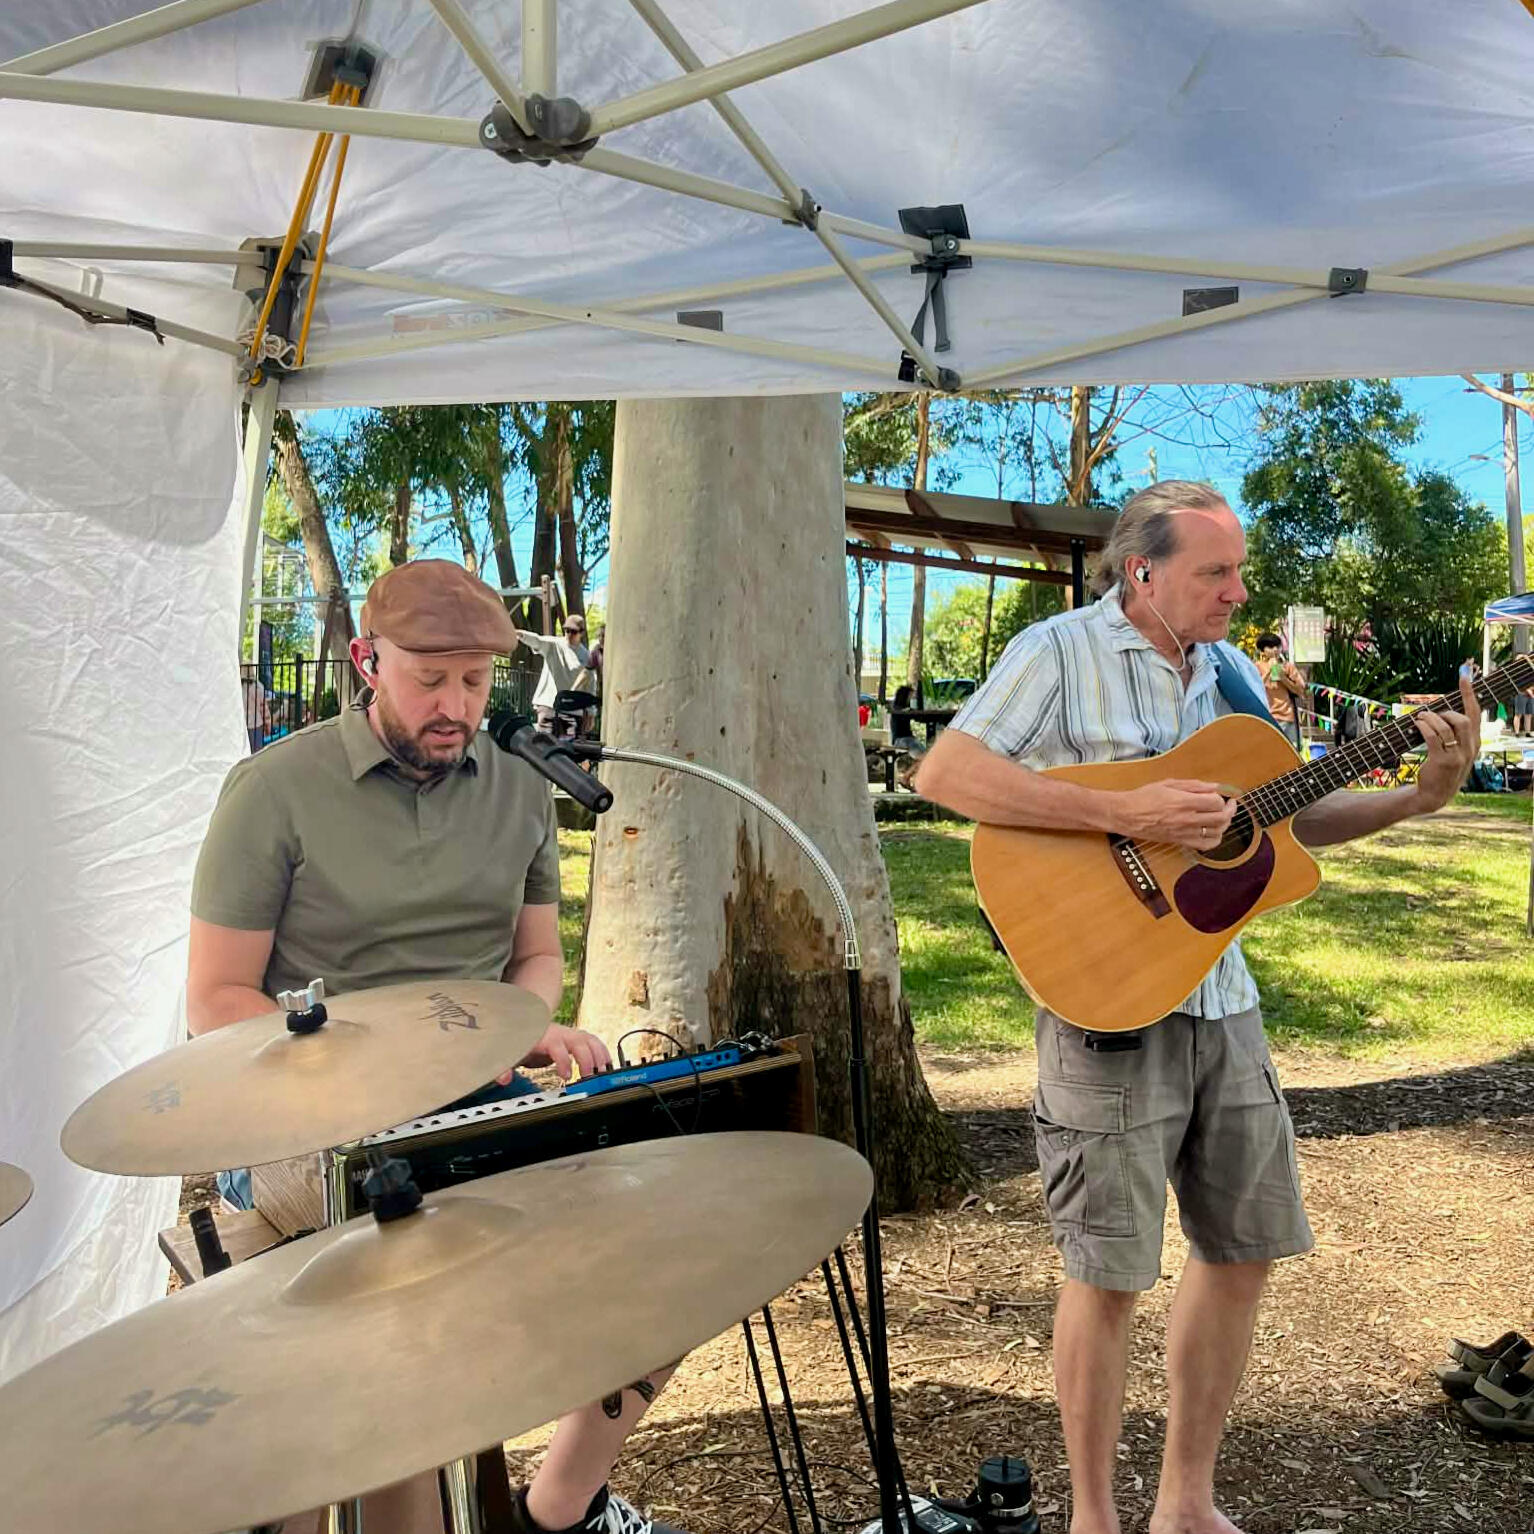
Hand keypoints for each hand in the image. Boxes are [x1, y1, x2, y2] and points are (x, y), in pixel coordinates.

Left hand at [498, 1022, 611, 1085]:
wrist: (527, 1023)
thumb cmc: (522, 1041)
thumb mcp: (511, 1054)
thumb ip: (504, 1068)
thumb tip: (503, 1079)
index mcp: (545, 1038)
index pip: (558, 1048)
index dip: (564, 1062)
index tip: (567, 1076)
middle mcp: (561, 1034)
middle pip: (580, 1042)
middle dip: (587, 1059)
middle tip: (589, 1076)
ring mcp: (571, 1034)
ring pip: (590, 1039)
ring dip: (599, 1055)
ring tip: (603, 1071)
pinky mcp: (577, 1038)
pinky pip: (593, 1041)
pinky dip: (602, 1051)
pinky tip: (606, 1063)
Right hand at [1109, 777, 1235, 849]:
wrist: (1127, 815)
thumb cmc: (1144, 797)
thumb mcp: (1169, 784)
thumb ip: (1194, 785)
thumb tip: (1215, 786)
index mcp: (1184, 801)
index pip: (1216, 801)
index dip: (1221, 797)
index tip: (1219, 794)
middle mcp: (1187, 819)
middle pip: (1221, 818)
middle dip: (1230, 810)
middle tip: (1229, 804)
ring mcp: (1184, 832)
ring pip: (1217, 832)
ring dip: (1225, 824)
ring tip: (1222, 816)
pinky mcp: (1181, 841)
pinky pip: (1206, 845)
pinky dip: (1216, 839)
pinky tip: (1214, 831)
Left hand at [1409, 671, 1480, 812]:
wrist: (1434, 795)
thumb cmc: (1441, 769)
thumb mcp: (1455, 751)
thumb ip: (1455, 734)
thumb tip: (1441, 712)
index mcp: (1474, 743)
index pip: (1476, 714)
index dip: (1469, 694)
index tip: (1465, 676)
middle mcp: (1470, 748)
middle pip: (1463, 719)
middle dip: (1445, 712)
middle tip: (1430, 714)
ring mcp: (1458, 756)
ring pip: (1447, 726)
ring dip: (1430, 718)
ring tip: (1419, 718)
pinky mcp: (1443, 761)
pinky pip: (1434, 737)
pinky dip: (1424, 727)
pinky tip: (1417, 724)